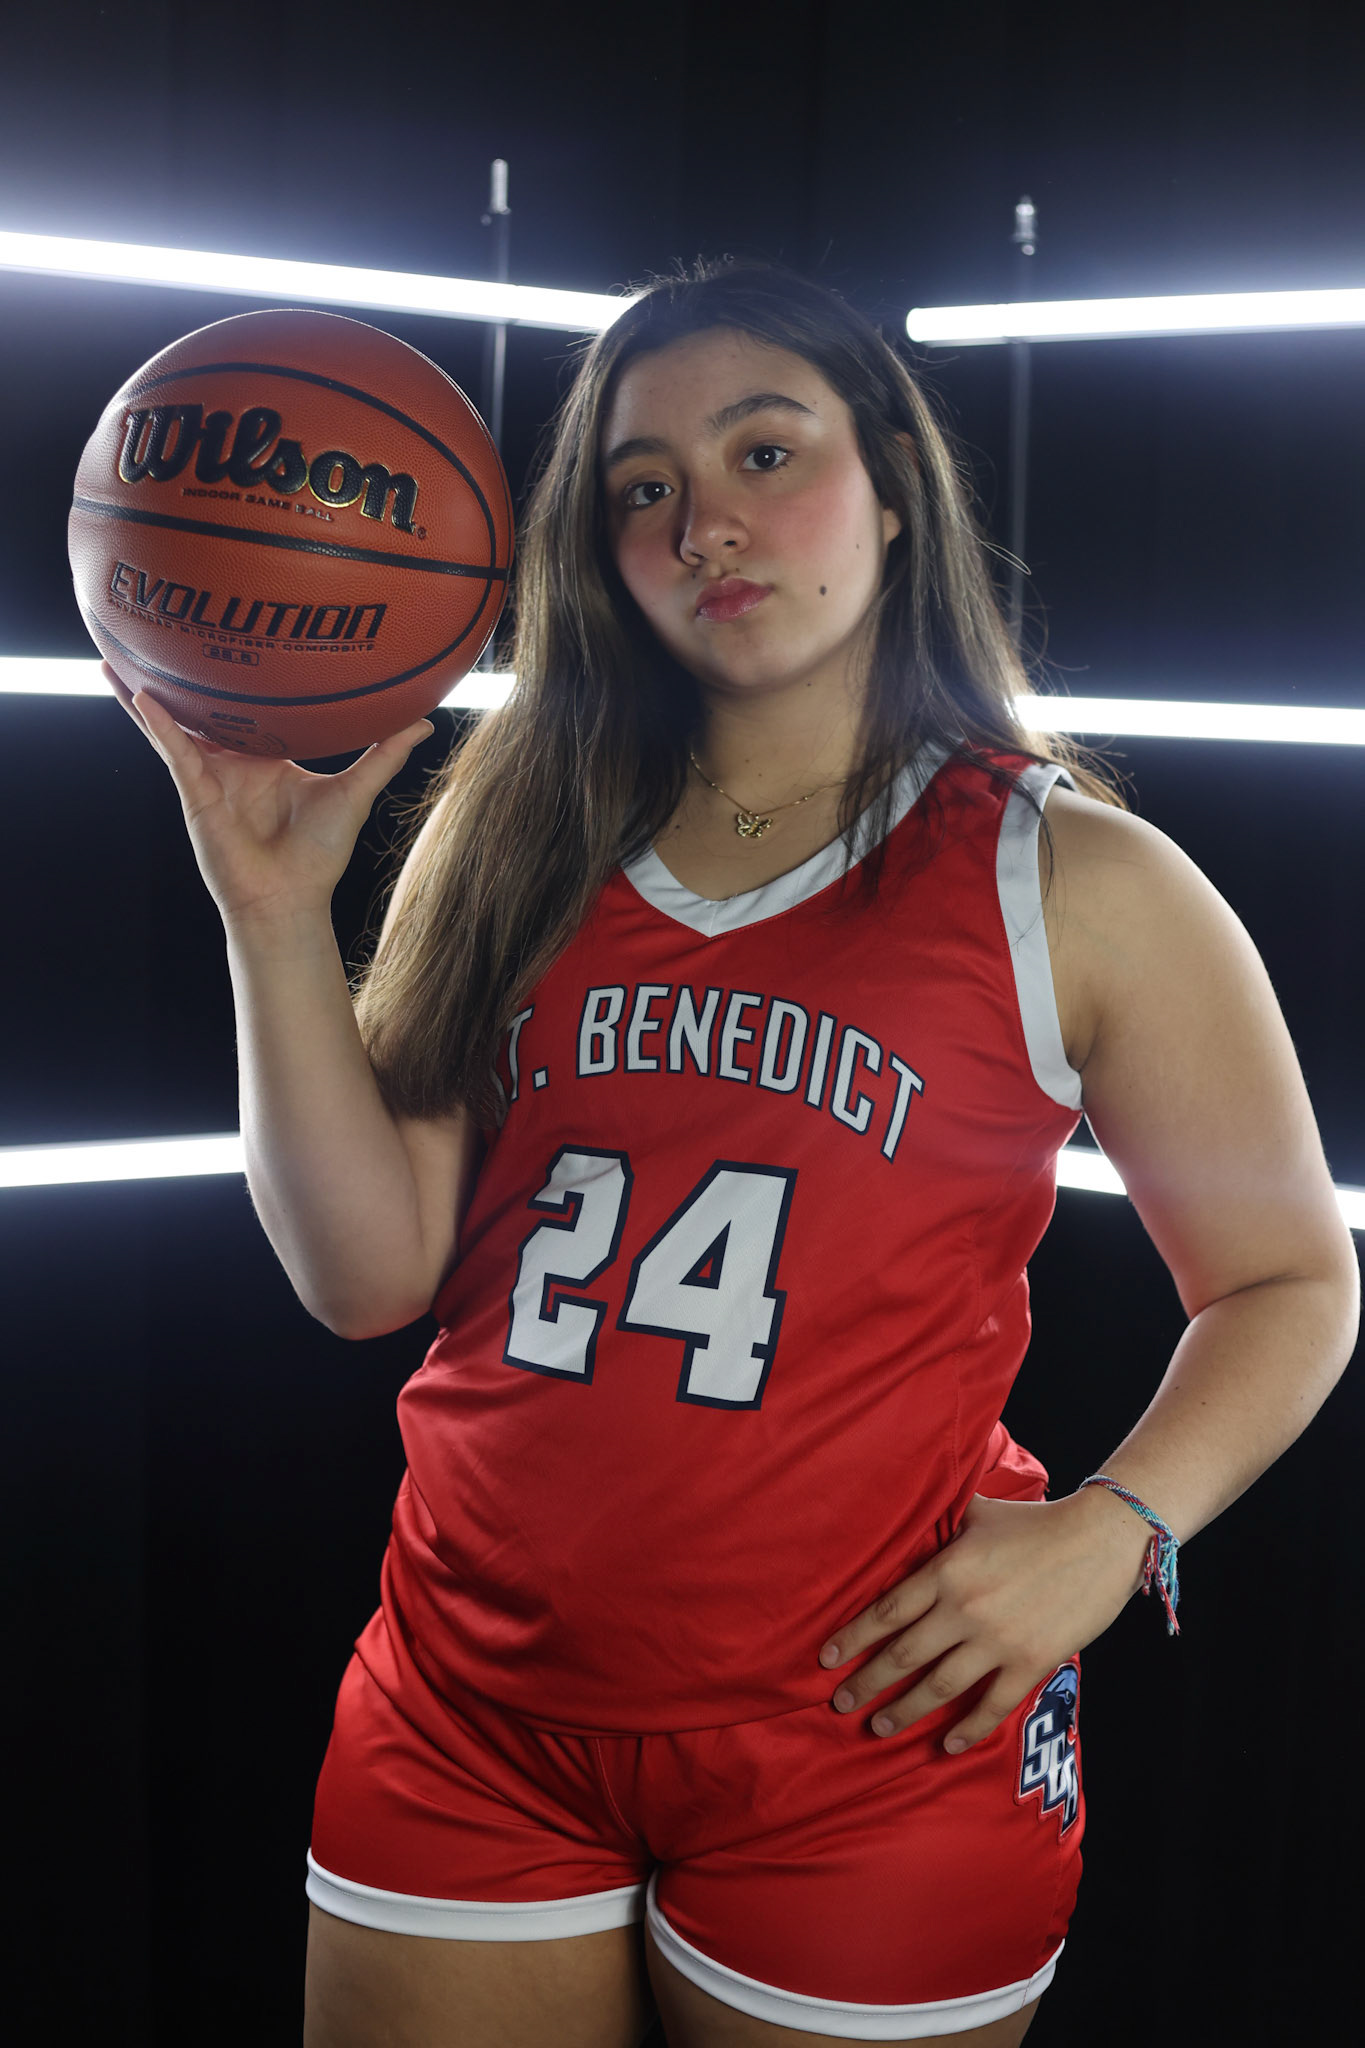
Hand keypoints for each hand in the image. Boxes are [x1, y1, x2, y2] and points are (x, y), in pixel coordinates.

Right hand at [105, 663, 435, 922]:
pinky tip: (138, 693)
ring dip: (146, 692)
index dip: (240, 679)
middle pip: (203, 709)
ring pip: (173, 724)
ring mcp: (209, 775)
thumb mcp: (355, 791)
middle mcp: (234, 761)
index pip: (249, 709)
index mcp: (267, 757)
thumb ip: (384, 753)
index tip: (238, 636)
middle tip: (167, 628)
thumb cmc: (320, 855)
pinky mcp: (194, 792)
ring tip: (118, 654)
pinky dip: (157, 723)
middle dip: (181, 676)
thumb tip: (423, 720)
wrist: (290, 899)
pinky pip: (172, 750)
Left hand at [817, 1490, 1147, 1751]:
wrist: (1101, 1539)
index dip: (853, 1639)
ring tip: (879, 1727)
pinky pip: (992, 1705)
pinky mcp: (1030, 1662)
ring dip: (904, 1711)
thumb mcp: (977, 1511)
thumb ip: (941, 1519)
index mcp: (946, 1570)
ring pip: (939, 1687)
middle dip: (867, 1683)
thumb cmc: (1036, 1522)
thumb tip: (910, 1500)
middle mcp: (964, 1609)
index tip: (826, 1661)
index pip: (887, 1611)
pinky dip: (967, 1730)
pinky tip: (946, 1746)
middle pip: (903, 1655)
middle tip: (840, 1704)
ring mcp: (997, 1640)